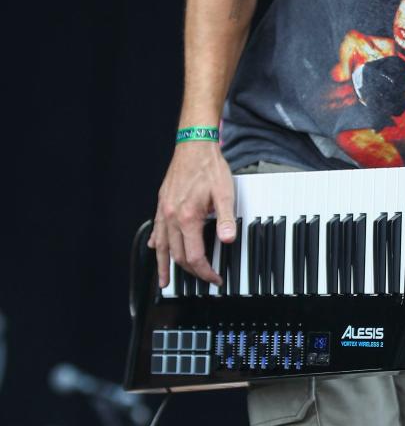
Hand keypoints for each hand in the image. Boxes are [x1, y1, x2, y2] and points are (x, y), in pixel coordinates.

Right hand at [148, 142, 236, 287]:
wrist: (194, 145)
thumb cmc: (209, 167)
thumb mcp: (225, 193)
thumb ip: (225, 219)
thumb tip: (227, 239)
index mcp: (187, 217)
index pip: (194, 256)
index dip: (205, 272)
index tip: (214, 278)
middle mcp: (172, 217)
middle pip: (177, 255)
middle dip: (190, 272)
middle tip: (201, 279)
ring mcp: (164, 210)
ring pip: (162, 246)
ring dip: (163, 265)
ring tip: (163, 280)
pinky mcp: (162, 203)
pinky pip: (156, 230)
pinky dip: (157, 243)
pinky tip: (155, 249)